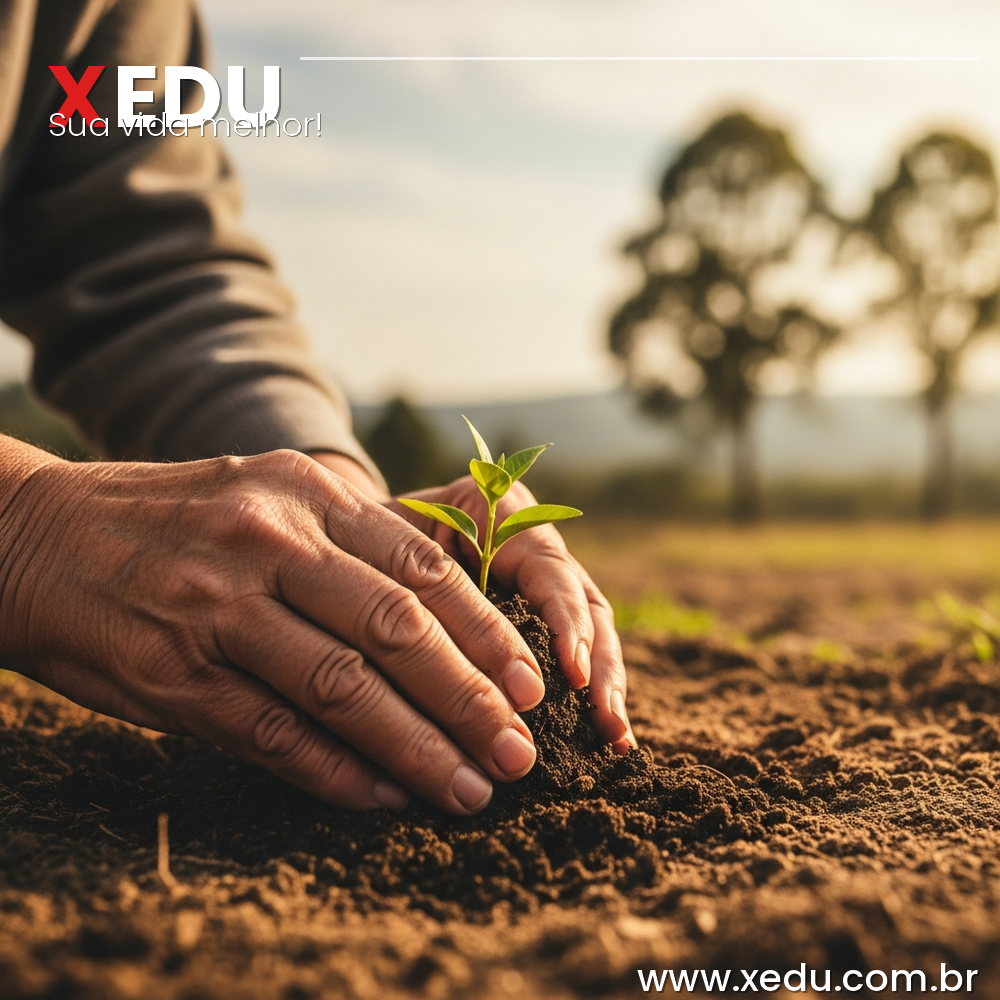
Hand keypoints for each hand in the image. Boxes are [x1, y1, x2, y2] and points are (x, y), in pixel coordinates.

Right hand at [0, 439, 551, 814]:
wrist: (35, 536)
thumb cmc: (172, 517)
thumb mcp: (265, 492)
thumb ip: (349, 537)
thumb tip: (443, 610)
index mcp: (302, 493)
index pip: (420, 568)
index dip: (487, 632)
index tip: (532, 684)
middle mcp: (265, 543)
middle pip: (395, 632)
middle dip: (470, 699)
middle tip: (521, 751)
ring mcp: (215, 610)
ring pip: (342, 690)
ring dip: (417, 749)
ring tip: (470, 788)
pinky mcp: (172, 677)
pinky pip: (273, 735)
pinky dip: (336, 773)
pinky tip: (383, 797)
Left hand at [389, 475, 635, 753]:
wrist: (352, 541)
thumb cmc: (363, 542)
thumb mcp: (385, 547)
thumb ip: (425, 585)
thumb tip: (456, 667)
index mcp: (502, 514)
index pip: (549, 568)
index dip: (567, 622)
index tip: (573, 675)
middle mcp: (532, 545)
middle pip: (583, 603)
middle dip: (599, 666)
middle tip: (606, 723)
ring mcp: (539, 584)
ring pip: (587, 633)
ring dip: (602, 687)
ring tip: (613, 740)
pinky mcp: (534, 621)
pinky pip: (567, 656)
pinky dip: (583, 696)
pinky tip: (601, 737)